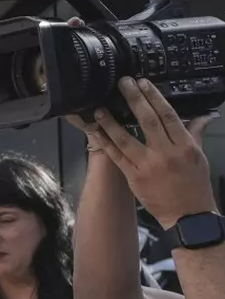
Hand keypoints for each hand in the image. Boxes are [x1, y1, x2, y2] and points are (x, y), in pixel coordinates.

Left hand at [83, 77, 217, 228]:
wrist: (188, 215)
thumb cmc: (195, 185)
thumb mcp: (200, 157)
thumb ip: (195, 134)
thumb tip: (203, 115)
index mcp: (185, 145)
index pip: (168, 115)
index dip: (154, 97)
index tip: (144, 83)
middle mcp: (166, 153)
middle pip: (147, 121)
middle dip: (134, 100)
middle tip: (122, 83)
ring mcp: (148, 165)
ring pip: (126, 138)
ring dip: (111, 122)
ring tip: (100, 109)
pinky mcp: (134, 177)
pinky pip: (117, 157)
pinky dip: (105, 143)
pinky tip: (96, 132)